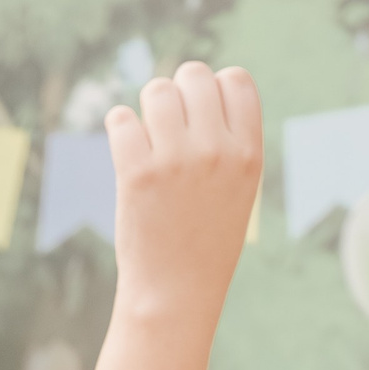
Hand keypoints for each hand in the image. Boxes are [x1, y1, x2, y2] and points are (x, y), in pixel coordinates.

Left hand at [107, 62, 262, 318]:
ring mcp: (176, 160)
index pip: (236, 79)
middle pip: (193, 75)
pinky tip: (125, 148)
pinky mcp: (137, 173)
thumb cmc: (205, 242)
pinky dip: (119, 127)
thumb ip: (228, 141)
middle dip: (176, 92)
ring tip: (147, 138)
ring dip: (146, 108)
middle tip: (167, 126)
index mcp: (249, 153)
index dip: (213, 88)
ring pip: (156, 91)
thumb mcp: (238, 190)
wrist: (176, 294)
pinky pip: (120, 118)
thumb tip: (195, 91)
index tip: (200, 115)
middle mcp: (217, 151)